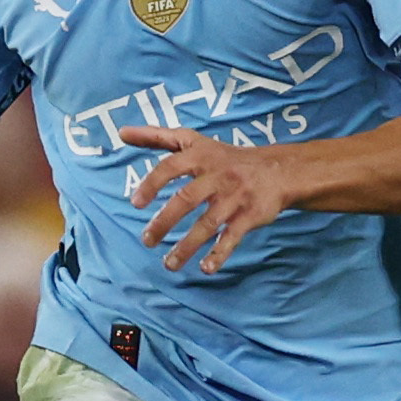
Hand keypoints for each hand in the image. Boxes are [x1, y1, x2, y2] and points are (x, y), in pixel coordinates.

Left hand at [119, 126, 295, 273]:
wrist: (278, 170)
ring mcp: (235, 197)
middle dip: (165, 222)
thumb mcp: (193, 141)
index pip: (171, 166)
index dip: (152, 183)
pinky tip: (205, 268)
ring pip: (208, 223)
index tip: (135, 203)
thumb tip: (122, 132)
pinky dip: (220, 253)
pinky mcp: (250, 215)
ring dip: (187, 246)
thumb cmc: (225, 157)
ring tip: (168, 264)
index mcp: (200, 156)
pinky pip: (233, 237)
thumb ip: (157, 137)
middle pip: (187, 198)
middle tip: (147, 240)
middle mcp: (218, 176)